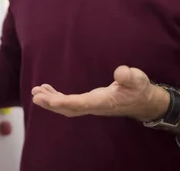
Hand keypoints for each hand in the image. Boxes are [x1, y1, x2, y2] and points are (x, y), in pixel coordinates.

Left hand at [31, 66, 168, 120]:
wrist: (143, 101)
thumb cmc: (139, 89)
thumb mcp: (138, 80)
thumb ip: (129, 77)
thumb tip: (121, 72)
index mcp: (103, 102)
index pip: (81, 104)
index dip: (65, 103)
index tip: (50, 101)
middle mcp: (94, 106)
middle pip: (69, 108)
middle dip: (51, 104)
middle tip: (36, 96)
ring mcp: (90, 105)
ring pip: (67, 107)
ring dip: (51, 100)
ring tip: (36, 92)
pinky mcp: (88, 102)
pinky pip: (69, 103)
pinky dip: (57, 97)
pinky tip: (47, 90)